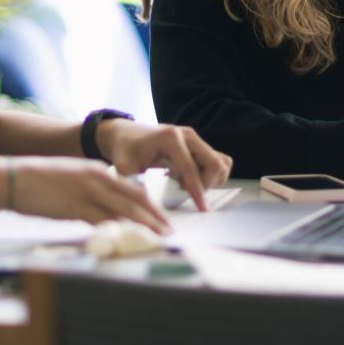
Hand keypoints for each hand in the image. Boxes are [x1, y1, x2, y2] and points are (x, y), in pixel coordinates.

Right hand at [12, 156, 170, 233]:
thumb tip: (109, 210)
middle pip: (135, 200)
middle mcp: (98, 179)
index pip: (134, 190)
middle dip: (155, 218)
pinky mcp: (74, 207)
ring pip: (124, 211)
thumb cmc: (42, 181)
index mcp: (99, 171)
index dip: (152, 206)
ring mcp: (87, 192)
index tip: (164, 219)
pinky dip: (118, 231)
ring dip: (143, 226)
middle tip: (170, 232)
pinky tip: (128, 241)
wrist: (15, 178)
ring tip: (157, 238)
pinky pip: (102, 221)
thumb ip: (93, 191)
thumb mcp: (75, 180)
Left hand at [95, 120, 232, 210]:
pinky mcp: (197, 143)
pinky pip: (217, 160)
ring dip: (209, 180)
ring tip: (185, 185)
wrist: (125, 135)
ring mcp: (194, 138)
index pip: (191, 169)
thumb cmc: (124, 151)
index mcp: (170, 138)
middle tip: (187, 194)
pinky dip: (210, 174)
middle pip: (214, 163)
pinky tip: (189, 180)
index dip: (198, 191)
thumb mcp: (123, 167)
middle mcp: (187, 134)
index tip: (202, 210)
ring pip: (219, 162)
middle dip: (206, 185)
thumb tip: (144, 202)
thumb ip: (133, 183)